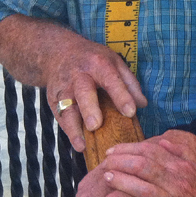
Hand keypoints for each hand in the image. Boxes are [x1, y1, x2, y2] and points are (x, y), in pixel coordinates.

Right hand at [0, 14, 147, 150]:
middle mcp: (79, 75)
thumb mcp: (114, 62)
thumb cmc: (93, 60)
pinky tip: (78, 144)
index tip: (130, 112)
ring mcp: (64, 88)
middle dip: (89, 108)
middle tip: (95, 125)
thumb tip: (142, 104)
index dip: (121, 96)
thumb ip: (129, 83)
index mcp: (98, 64)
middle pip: (83, 91)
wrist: (59, 52)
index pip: (111, 80)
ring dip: (74, 127)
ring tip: (82, 143)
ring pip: (67, 108)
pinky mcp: (53, 100)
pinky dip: (68, 131)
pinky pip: (60, 116)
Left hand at [74, 131, 195, 196]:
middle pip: (145, 167)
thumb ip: (180, 155)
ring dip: (125, 183)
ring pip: (146, 190)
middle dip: (122, 163)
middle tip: (105, 162)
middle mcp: (179, 183)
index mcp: (184, 167)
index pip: (152, 152)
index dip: (129, 149)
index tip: (112, 150)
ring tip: (107, 179)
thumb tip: (160, 142)